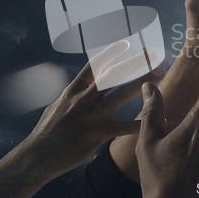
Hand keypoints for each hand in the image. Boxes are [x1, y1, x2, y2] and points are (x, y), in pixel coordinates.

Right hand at [22, 40, 164, 179]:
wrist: (38, 156)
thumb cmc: (46, 131)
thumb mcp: (57, 106)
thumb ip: (73, 95)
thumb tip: (83, 85)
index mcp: (73, 90)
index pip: (94, 65)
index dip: (111, 52)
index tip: (126, 43)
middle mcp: (83, 99)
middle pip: (114, 75)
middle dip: (135, 63)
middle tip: (153, 56)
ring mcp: (91, 116)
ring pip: (122, 94)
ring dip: (144, 83)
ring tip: (160, 76)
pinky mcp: (97, 134)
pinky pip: (125, 127)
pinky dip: (143, 123)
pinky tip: (159, 121)